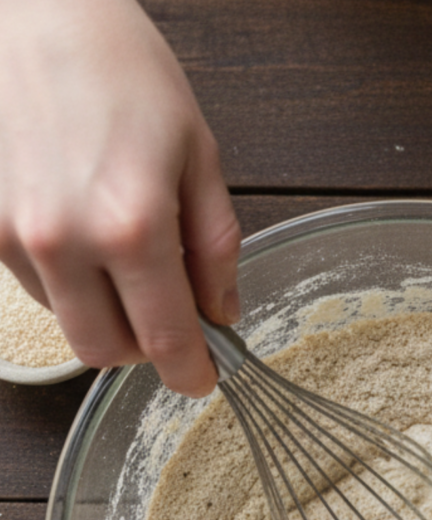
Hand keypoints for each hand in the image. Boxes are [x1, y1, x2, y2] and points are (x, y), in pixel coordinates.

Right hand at [0, 0, 239, 395]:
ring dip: (106, 316)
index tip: (202, 380)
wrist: (33, 11)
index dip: (190, 373)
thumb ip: (216, 248)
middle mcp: (64, 241)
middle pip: (106, 351)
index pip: (165, 341)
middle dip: (145, 348)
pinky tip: (88, 239)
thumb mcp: (199, 156)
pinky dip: (72, 286)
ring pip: (68, 325)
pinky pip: (38, 289)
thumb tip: (221, 311)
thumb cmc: (122, 70)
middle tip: (171, 315)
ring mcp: (14, 235)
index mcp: (131, 226)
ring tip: (127, 260)